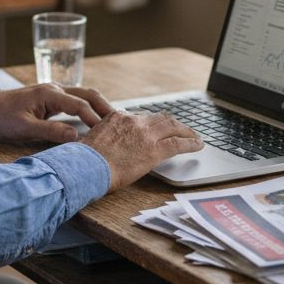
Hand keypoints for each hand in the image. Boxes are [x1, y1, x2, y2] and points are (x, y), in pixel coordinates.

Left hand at [0, 84, 114, 143]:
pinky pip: (77, 100)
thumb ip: (51, 131)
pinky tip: (96, 119)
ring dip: (99, 106)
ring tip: (113, 121)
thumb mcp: (26, 128)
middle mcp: (55, 88)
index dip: (94, 118)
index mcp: (49, 94)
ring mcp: (55, 91)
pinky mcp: (53, 98)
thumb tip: (76, 136)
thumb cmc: (5, 117)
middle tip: (120, 122)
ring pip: (84, 95)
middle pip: (88, 94)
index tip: (106, 132)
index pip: (79, 104)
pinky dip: (89, 108)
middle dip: (104, 107)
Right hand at [80, 111, 204, 191]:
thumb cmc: (84, 160)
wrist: (85, 167)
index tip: (157, 127)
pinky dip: (191, 143)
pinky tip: (198, 145)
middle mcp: (133, 122)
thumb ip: (106, 137)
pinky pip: (178, 143)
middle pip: (160, 118)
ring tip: (194, 136)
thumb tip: (109, 146)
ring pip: (173, 127)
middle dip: (173, 124)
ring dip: (186, 131)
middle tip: (181, 129)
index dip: (152, 123)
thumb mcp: (93, 140)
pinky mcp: (154, 150)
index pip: (140, 117)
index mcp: (117, 117)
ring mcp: (145, 134)